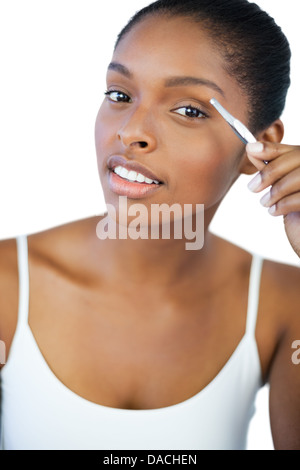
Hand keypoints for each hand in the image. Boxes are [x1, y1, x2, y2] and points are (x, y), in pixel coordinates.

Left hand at [246, 141, 299, 257]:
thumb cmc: (298, 216)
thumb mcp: (283, 189)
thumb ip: (271, 169)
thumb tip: (251, 148)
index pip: (293, 150)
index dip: (271, 148)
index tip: (250, 149)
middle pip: (297, 158)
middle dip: (270, 172)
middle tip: (252, 187)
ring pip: (298, 177)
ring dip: (276, 191)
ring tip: (265, 203)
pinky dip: (283, 204)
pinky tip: (274, 211)